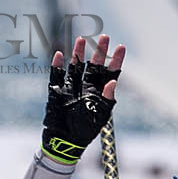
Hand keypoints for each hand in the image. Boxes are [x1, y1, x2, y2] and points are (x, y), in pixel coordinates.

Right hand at [40, 34, 124, 164]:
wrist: (64, 142)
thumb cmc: (85, 131)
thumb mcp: (100, 116)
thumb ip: (107, 99)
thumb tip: (114, 82)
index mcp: (99, 92)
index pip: (110, 73)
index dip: (116, 60)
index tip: (121, 47)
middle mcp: (86, 87)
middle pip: (94, 65)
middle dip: (99, 51)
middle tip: (104, 37)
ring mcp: (70, 87)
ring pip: (75, 65)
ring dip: (78, 53)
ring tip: (81, 39)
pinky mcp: (56, 91)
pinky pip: (56, 75)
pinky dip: (57, 65)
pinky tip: (60, 55)